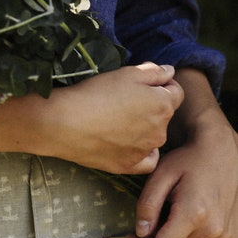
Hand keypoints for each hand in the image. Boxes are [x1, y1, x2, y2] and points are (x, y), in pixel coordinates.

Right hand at [46, 62, 184, 174]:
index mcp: (164, 104)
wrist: (63, 124)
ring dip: (144, 129)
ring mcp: (144, 151)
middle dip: (152, 108)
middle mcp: (160, 130)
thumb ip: (154, 71)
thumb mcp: (127, 73)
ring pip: (154, 137)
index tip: (141, 86)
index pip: (176, 92)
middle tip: (124, 103)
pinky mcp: (127, 166)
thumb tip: (169, 72)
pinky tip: (128, 145)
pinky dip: (142, 153)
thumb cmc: (94, 94)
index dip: (160, 86)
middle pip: (164, 116)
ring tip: (118, 123)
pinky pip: (146, 161)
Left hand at [127, 69, 237, 237]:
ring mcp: (226, 236)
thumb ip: (146, 206)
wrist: (221, 152)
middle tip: (150, 225)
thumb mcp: (159, 176)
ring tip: (169, 224)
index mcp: (193, 214)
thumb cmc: (187, 161)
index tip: (132, 235)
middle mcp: (213, 229)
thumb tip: (141, 233)